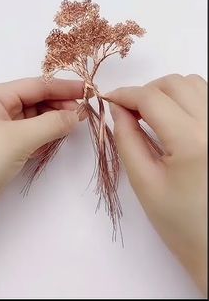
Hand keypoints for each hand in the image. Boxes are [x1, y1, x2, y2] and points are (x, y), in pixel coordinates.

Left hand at [0, 77, 83, 220]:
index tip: (87, 91)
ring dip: (54, 122)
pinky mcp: (6, 148)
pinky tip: (56, 140)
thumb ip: (51, 123)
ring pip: (36, 119)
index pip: (37, 86)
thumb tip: (77, 114)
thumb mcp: (19, 138)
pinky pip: (32, 135)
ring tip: (72, 126)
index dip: (63, 87)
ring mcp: (2, 129)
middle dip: (60, 105)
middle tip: (82, 113)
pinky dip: (46, 137)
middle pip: (37, 100)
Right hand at [105, 74, 206, 294]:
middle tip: (130, 112)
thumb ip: (126, 140)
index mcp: (192, 142)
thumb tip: (117, 109)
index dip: (125, 94)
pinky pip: (206, 96)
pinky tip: (175, 119)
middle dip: (146, 91)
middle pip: (174, 83)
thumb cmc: (180, 223)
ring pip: (194, 84)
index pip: (152, 98)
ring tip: (153, 115)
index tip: (108, 99)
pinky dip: (186, 97)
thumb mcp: (144, 183)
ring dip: (167, 92)